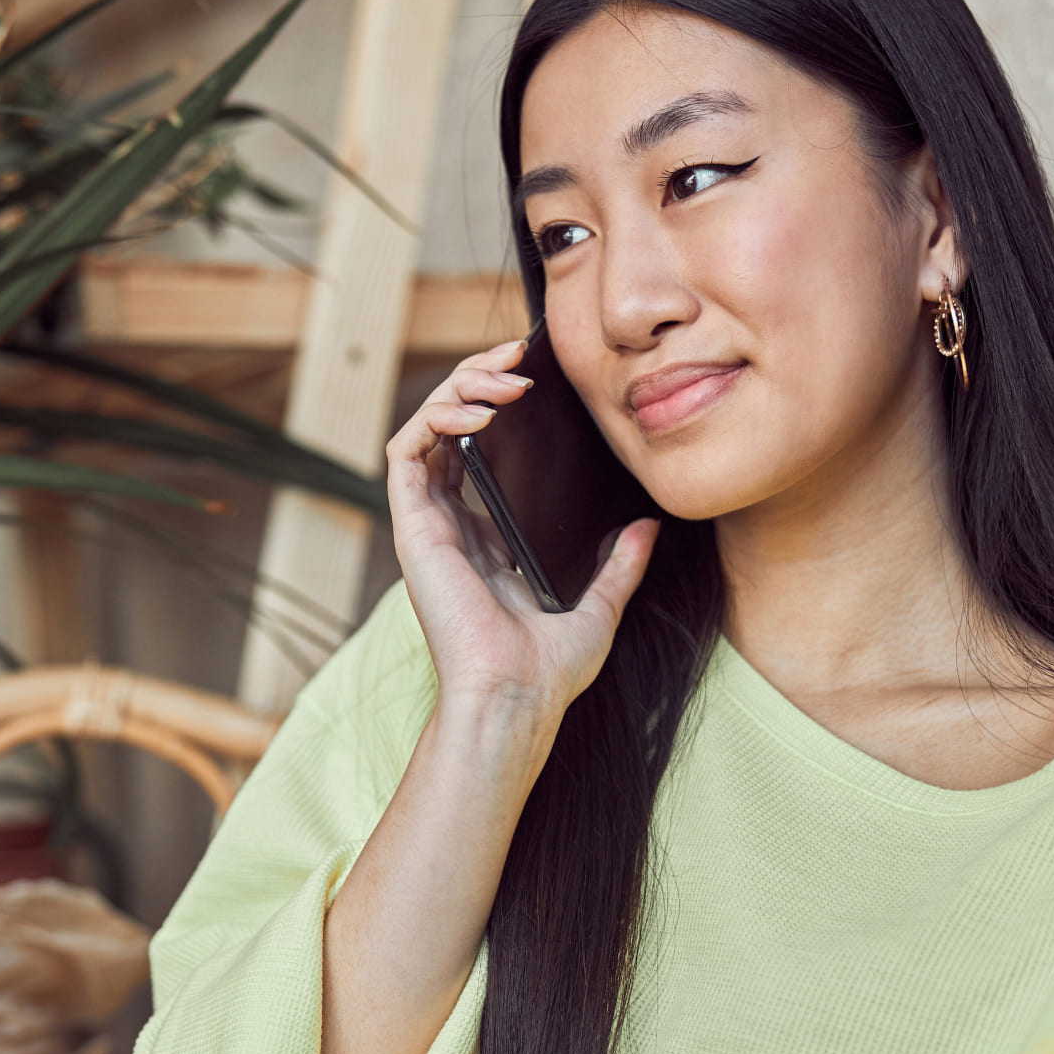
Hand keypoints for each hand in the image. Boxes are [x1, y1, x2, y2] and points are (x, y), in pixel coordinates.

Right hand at [386, 336, 658, 719]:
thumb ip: (620, 565)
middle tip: (521, 355)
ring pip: (424, 428)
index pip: (478, 451)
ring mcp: (428, 525)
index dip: (498, 404)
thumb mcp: (600, 606)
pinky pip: (406, 451)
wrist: (516, 699)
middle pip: (449, 427)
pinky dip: (436, 416)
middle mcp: (451, 526)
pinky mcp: (413, 528)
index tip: (540, 378)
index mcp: (484, 540)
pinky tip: (482, 407)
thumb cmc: (546, 672)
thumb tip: (647, 527)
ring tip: (507, 374)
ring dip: (459, 387)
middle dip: (478, 378)